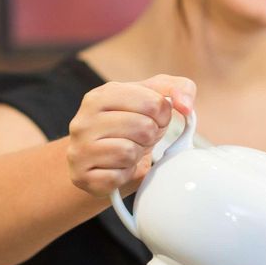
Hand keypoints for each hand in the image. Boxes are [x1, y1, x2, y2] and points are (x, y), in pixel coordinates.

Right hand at [66, 74, 195, 198]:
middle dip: (150, 136)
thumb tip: (186, 105)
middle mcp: (84, 120)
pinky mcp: (82, 176)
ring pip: (129, 152)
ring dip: (136, 155)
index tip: (154, 119)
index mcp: (100, 95)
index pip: (153, 102)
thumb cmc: (129, 125)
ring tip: (127, 151)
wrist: (98, 159)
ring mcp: (79, 149)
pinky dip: (124, 174)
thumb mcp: (152, 98)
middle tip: (139, 138)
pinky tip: (116, 167)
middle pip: (143, 128)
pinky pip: (117, 177)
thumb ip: (178, 88)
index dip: (163, 115)